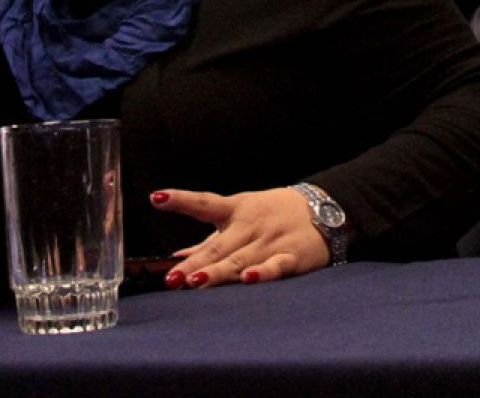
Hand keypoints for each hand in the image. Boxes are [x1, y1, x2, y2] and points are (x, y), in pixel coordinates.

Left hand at [151, 186, 328, 287]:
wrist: (322, 210)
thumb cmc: (273, 215)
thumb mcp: (240, 216)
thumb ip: (209, 240)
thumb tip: (178, 255)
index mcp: (234, 210)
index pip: (204, 203)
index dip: (180, 200)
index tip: (157, 198)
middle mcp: (249, 225)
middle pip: (217, 245)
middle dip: (193, 262)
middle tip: (172, 278)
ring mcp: (269, 241)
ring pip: (240, 260)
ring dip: (217, 272)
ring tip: (195, 282)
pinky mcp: (290, 256)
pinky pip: (274, 267)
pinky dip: (261, 274)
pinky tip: (247, 280)